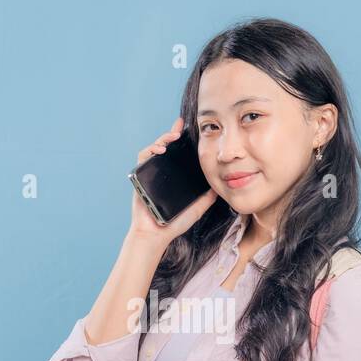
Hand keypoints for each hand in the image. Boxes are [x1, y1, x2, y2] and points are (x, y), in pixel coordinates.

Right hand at [128, 116, 217, 250]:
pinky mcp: (140, 176)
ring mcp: (151, 173)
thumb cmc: (174, 223)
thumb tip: (219, 185)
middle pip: (166, 146)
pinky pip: (143, 157)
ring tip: (173, 136)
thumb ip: (207, 197)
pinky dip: (150, 150)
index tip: (189, 127)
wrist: (156, 234)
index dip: (183, 139)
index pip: (179, 153)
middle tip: (181, 127)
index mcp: (175, 176)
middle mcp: (162, 172)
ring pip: (155, 148)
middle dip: (173, 132)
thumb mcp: (197, 208)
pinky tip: (160, 149)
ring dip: (163, 138)